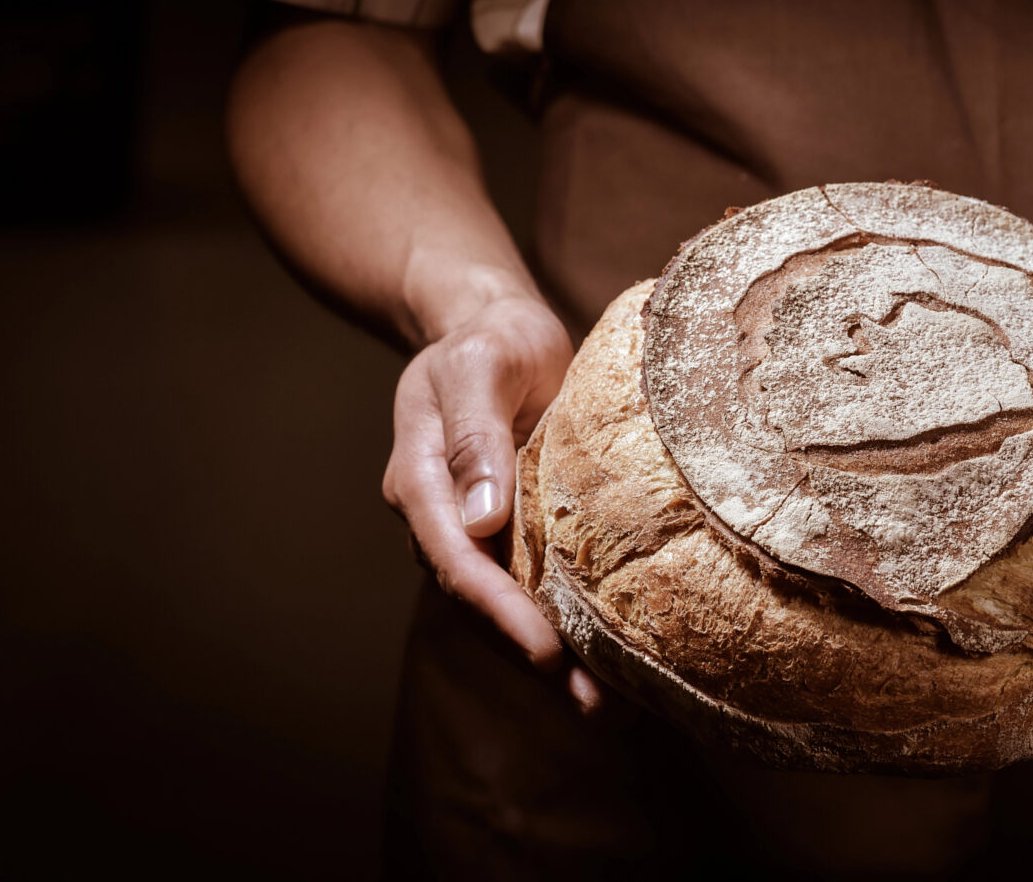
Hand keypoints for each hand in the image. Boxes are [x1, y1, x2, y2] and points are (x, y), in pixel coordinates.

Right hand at [380, 296, 607, 712]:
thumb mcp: (480, 366)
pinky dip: (567, 621)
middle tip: (589, 698)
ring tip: (606, 703)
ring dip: (552, 654)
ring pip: (508, 603)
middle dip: (530, 651)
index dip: (497, 608)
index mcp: (421, 481)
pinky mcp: (517, 529)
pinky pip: (536, 583)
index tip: (542, 646)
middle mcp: (445, 517)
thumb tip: (482, 518)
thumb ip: (474, 434)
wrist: (496, 329)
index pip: (454, 557)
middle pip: (480, 599)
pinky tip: (610, 658)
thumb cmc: (489, 340)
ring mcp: (480, 529)